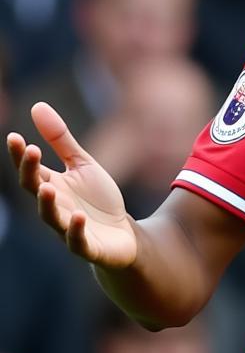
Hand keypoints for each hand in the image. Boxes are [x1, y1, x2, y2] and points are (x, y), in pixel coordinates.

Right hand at [7, 102, 137, 268]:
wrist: (123, 235)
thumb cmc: (97, 199)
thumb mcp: (82, 165)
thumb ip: (61, 140)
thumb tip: (36, 106)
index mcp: (52, 186)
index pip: (32, 170)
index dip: (22, 156)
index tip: (14, 137)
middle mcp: (55, 207)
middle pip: (36, 190)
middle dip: (31, 172)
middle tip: (32, 151)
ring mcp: (68, 228)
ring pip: (51, 217)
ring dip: (47, 203)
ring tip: (47, 188)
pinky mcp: (87, 246)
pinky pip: (77, 241)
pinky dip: (75, 230)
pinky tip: (78, 217)